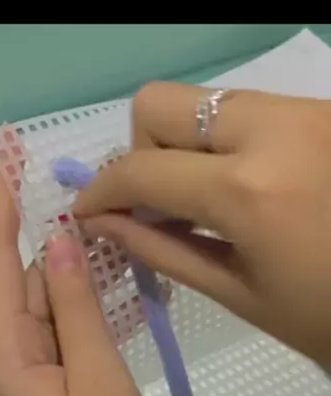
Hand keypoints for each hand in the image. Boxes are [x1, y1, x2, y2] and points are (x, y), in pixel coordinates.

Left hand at [0, 161, 165, 395]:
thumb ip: (76, 306)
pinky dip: (83, 311)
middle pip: (25, 280)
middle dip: (61, 241)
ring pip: (43, 304)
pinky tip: (117, 293)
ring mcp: (15, 375)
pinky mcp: (36, 388)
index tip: (6, 149)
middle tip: (110, 205)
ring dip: (80, 277)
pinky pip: (55, 332)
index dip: (0, 200)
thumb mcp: (100, 379)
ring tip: (125, 246)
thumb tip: (62, 237)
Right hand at [73, 82, 330, 368]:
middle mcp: (274, 130)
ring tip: (208, 200)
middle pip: (162, 103)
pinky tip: (251, 189)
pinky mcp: (326, 111)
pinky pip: (253, 109)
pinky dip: (231, 142)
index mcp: (248, 191)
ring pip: (209, 100)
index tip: (88, 213)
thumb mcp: (242, 295)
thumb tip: (101, 223)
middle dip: (143, 151)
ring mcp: (307, 112)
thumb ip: (162, 250)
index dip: (101, 192)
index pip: (141, 170)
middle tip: (161, 201)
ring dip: (189, 144)